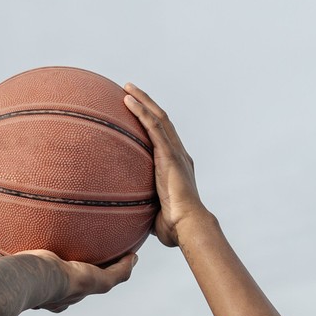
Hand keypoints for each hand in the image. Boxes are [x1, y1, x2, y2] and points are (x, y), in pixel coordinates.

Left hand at [0, 245, 137, 312]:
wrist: (18, 282)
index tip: (63, 271)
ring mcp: (78, 290)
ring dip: (114, 271)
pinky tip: (133, 254)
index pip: (55, 290)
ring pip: (103, 282)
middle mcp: (61, 294)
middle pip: (79, 289)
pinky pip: (116, 275)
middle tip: (98, 263)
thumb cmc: (0, 276)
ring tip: (125, 258)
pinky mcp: (92, 283)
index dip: (61, 282)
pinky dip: (125, 266)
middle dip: (88, 276)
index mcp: (42, 291)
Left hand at [123, 83, 208, 248]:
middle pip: (162, 121)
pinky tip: (128, 100)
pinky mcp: (170, 155)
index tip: (139, 112)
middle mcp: (179, 155)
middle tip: (130, 91)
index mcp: (178, 166)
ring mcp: (176, 153)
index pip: (164, 138)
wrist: (188, 226)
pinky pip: (153, 127)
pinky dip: (141, 111)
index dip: (152, 122)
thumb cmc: (174, 228)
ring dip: (143, 100)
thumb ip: (144, 209)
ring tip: (127, 88)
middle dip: (147, 104)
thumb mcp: (154, 213)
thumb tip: (127, 218)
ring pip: (159, 118)